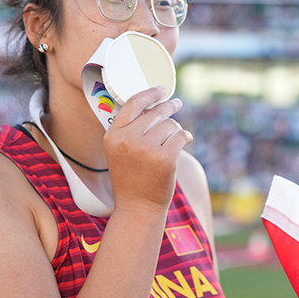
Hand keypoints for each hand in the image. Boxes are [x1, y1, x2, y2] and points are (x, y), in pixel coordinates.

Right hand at [104, 86, 192, 211]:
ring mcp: (146, 149)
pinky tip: (186, 141)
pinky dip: (186, 137)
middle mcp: (127, 140)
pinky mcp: (165, 158)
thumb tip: (154, 105)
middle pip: (155, 113)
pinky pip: (181, 135)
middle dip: (168, 107)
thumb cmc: (132, 179)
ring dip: (176, 129)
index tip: (162, 89)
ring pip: (170, 124)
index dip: (149, 94)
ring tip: (174, 140)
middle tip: (176, 104)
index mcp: (112, 136)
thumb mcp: (119, 152)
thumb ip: (130, 129)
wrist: (138, 208)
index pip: (133, 104)